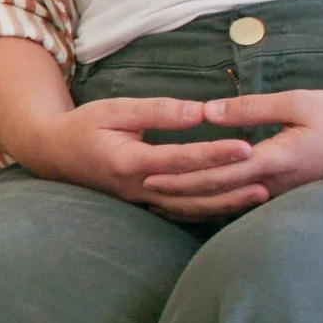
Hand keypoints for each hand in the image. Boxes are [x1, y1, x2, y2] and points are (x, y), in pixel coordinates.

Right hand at [9, 97, 266, 219]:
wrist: (55, 155)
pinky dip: (210, 211)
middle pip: (191, 190)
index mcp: (129, 162)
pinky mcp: (146, 205)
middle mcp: (138, 188)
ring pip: (190, 208)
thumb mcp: (114, 110)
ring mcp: (142, 201)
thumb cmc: (84, 127)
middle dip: (231, 183)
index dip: (213, 153)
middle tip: (267, 173)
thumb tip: (200, 111)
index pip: (179, 160)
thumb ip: (157, 111)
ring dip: (226, 203)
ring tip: (261, 194)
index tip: (245, 145)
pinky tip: (235, 206)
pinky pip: (182, 213)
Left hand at [140, 90, 322, 205]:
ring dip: (197, 202)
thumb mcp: (301, 103)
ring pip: (231, 201)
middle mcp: (276, 184)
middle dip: (179, 194)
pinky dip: (222, 201)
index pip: (217, 172)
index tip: (147, 176)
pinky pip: (248, 201)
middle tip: (142, 192)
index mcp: (275, 160)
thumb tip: (209, 111)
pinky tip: (204, 200)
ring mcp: (285, 193)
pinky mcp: (293, 194)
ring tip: (164, 201)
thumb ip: (253, 108)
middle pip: (217, 193)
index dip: (180, 175)